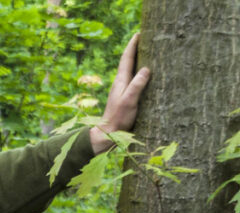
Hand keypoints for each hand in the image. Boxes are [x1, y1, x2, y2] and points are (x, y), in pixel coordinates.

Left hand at [90, 33, 150, 153]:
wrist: (108, 134)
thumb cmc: (118, 119)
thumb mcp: (129, 101)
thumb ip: (136, 85)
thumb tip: (146, 68)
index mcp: (120, 81)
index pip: (126, 59)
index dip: (132, 46)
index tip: (139, 33)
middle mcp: (120, 84)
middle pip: (128, 62)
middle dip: (136, 50)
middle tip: (145, 38)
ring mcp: (123, 91)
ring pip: (131, 71)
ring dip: (138, 60)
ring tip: (148, 52)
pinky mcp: (126, 98)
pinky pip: (134, 80)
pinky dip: (140, 73)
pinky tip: (146, 75)